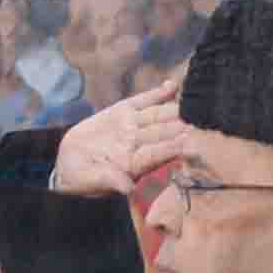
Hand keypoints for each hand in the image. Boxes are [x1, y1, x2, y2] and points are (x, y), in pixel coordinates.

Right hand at [49, 80, 185, 203]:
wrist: (68, 163)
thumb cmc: (80, 178)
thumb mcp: (91, 181)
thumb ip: (109, 180)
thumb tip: (125, 188)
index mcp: (134, 164)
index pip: (157, 154)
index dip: (173, 147)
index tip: (190, 142)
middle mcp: (138, 144)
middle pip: (164, 132)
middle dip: (182, 125)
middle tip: (204, 117)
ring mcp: (133, 127)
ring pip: (158, 115)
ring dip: (175, 109)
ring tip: (195, 99)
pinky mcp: (124, 112)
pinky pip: (144, 101)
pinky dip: (158, 93)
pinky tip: (173, 84)